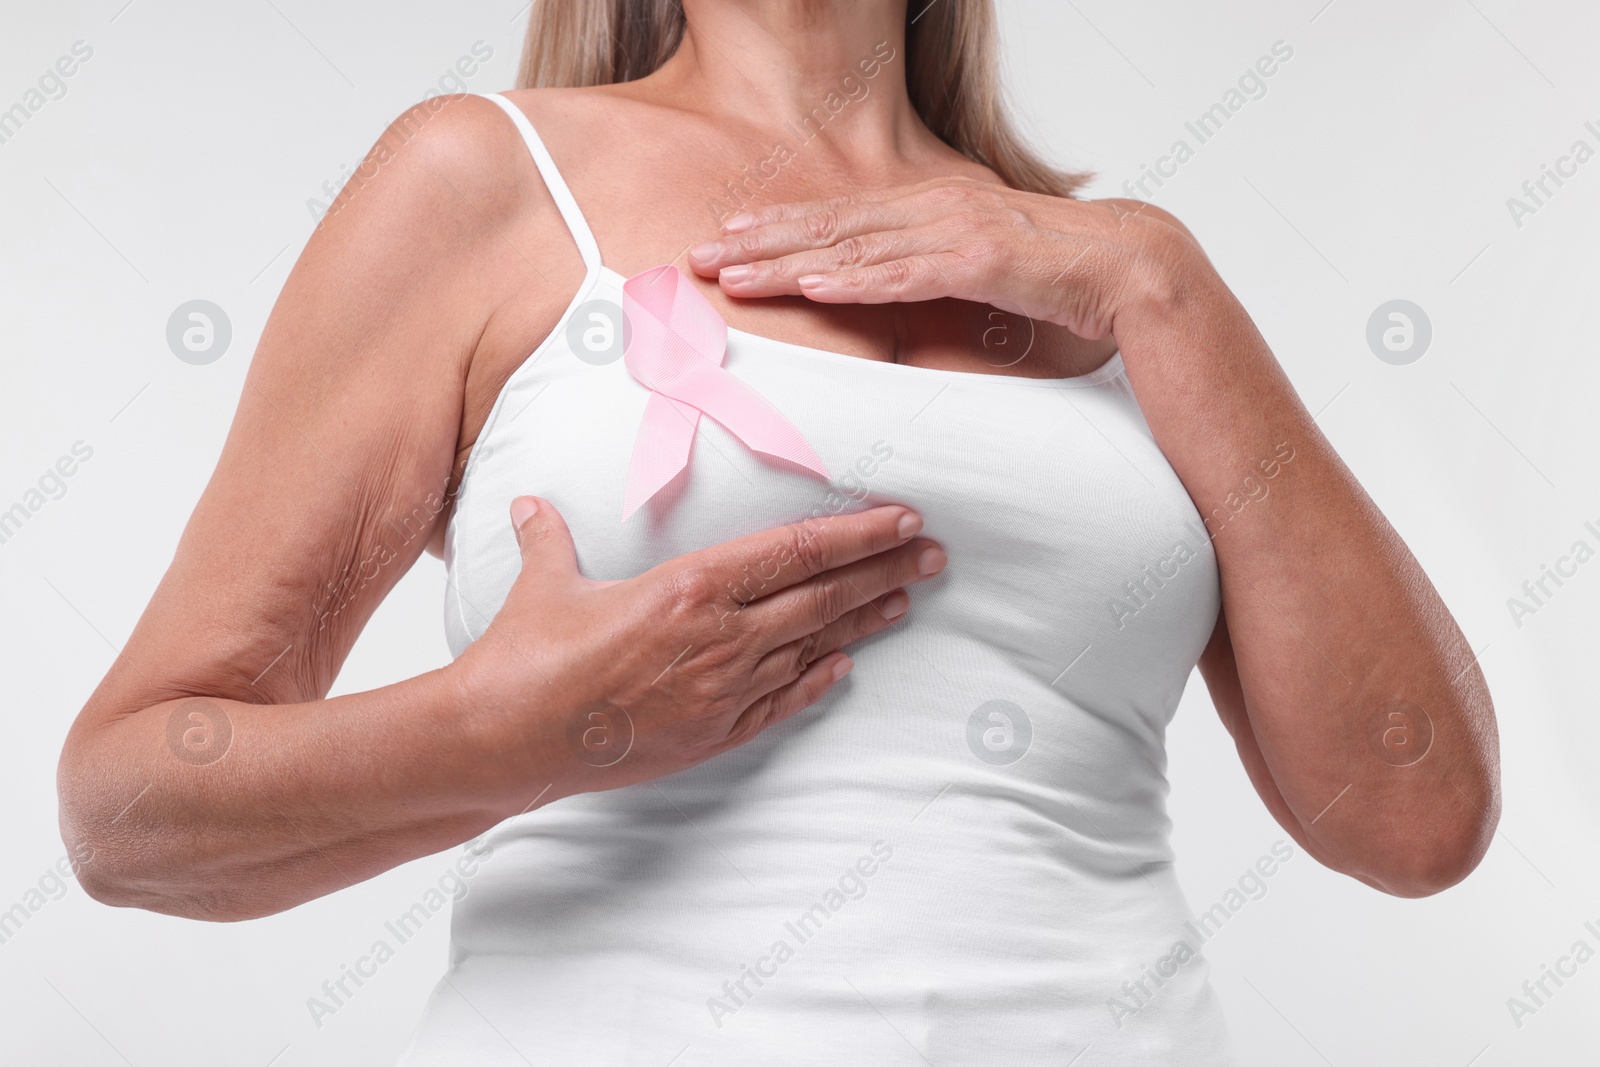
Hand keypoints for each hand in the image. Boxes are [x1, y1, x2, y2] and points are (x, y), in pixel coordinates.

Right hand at [454, 498, 946, 808]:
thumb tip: (530, 506)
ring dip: (864, 623)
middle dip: (884, 571)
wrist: (506, 741)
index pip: (794, 551)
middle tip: (932, 553)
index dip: (855, 534)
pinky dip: (818, 681)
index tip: (901, 518)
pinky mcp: (713, 735)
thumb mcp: (546, 583)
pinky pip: (782, 703)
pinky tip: (846, 667)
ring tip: (906, 599)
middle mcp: (720, 639)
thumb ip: (551, 538)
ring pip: (813, 648)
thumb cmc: (525, 656)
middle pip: (822, 597)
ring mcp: (722, 692)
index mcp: (689, 589)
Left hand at [686, 181, 1202, 340]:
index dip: (778, 231)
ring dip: (787, 263)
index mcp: (930, 210)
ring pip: (854, 247)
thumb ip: (932, 279)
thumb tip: (893, 302)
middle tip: (697, 257)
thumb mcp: (979, 275)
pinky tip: (811, 289)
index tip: (725, 243)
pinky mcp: (981, 260)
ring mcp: (955, 230)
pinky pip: (906, 274)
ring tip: (731, 275)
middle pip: (829, 226)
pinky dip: (855, 281)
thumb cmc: (1057, 277)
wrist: (1134, 269)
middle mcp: (933, 210)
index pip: (839, 220)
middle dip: (759, 244)